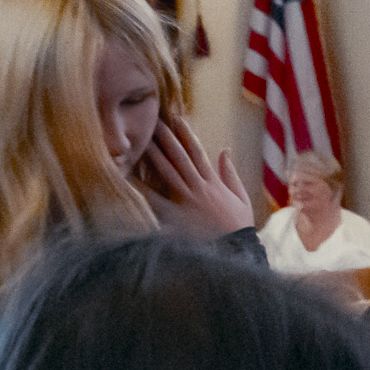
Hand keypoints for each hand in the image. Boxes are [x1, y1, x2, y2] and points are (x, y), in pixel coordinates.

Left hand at [140, 113, 252, 232]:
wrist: (236, 251)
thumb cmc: (239, 226)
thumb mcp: (241, 198)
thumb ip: (230, 174)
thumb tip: (225, 150)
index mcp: (213, 183)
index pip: (198, 152)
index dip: (186, 134)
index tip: (177, 119)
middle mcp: (198, 188)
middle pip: (179, 157)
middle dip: (166, 138)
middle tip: (152, 121)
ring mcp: (186, 201)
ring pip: (166, 172)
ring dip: (153, 154)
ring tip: (140, 140)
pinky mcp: (175, 217)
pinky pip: (155, 202)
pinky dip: (141, 191)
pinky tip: (128, 179)